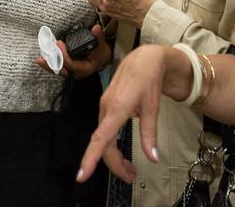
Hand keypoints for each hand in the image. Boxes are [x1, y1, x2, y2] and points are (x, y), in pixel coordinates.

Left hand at [35, 24, 111, 79]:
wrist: (101, 59)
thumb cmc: (101, 52)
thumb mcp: (102, 45)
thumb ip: (99, 37)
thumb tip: (96, 28)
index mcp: (85, 68)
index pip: (71, 64)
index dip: (64, 55)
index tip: (59, 43)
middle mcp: (76, 72)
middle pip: (62, 70)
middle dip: (52, 62)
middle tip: (45, 52)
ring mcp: (71, 71)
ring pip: (57, 70)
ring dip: (48, 64)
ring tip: (40, 59)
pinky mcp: (66, 68)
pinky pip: (56, 67)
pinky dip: (49, 63)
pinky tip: (41, 59)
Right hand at [77, 44, 170, 183]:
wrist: (144, 59)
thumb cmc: (147, 78)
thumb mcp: (152, 107)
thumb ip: (150, 134)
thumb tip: (152, 157)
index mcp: (117, 108)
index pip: (101, 138)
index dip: (91, 158)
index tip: (82, 174)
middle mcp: (106, 108)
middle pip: (104, 144)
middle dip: (115, 164)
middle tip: (130, 176)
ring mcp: (104, 106)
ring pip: (104, 138)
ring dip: (115, 155)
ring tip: (130, 168)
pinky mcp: (106, 105)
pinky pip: (105, 129)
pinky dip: (113, 143)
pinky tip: (122, 149)